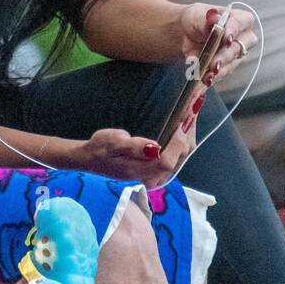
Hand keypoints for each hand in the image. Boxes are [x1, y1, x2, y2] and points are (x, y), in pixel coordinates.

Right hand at [74, 119, 197, 189]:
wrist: (90, 159)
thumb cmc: (100, 149)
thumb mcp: (112, 143)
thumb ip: (134, 147)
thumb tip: (154, 147)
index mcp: (140, 172)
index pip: (167, 160)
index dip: (177, 141)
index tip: (182, 119)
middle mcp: (152, 177)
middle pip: (179, 156)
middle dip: (188, 131)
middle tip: (193, 106)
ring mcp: (157, 174)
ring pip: (182, 155)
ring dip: (188, 132)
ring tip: (193, 110)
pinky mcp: (159, 168)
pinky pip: (177, 153)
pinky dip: (183, 137)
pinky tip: (185, 123)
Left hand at [178, 4, 257, 87]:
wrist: (186, 34)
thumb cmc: (197, 19)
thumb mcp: (197, 14)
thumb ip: (206, 17)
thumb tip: (213, 18)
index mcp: (240, 19)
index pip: (242, 23)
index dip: (234, 31)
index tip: (226, 38)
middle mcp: (243, 39)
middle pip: (238, 48)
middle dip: (224, 58)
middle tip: (213, 65)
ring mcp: (236, 56)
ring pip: (229, 66)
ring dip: (217, 73)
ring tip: (204, 78)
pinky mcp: (226, 68)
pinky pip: (219, 76)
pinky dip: (208, 82)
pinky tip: (199, 88)